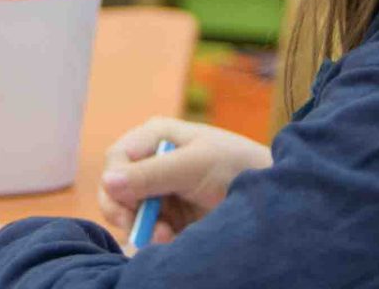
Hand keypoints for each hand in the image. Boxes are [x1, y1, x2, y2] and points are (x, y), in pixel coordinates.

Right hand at [99, 117, 271, 246]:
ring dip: (142, 229)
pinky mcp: (169, 216)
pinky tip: (171, 241)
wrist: (271, 196)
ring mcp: (160, 189)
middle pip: (116, 188)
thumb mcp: (193, 166)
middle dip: (127, 212)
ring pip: (129, 213)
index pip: (117, 158)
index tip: (128, 210)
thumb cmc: (235, 166)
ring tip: (167, 237)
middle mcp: (152, 161)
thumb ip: (151, 174)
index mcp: (156, 136)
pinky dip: (153, 239)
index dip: (115, 184)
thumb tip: (107, 182)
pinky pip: (146, 230)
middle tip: (145, 232)